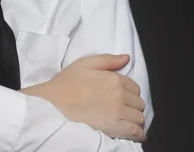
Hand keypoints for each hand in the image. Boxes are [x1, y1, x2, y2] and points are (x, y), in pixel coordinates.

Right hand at [21, 54, 145, 142]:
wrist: (54, 102)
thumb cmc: (67, 82)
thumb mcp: (86, 63)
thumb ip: (108, 60)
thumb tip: (127, 58)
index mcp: (114, 78)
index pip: (135, 88)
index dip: (130, 93)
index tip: (123, 97)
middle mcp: (119, 94)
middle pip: (139, 103)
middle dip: (133, 106)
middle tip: (124, 109)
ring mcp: (117, 111)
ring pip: (139, 118)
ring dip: (135, 120)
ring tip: (128, 121)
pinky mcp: (113, 127)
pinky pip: (135, 132)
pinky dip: (138, 134)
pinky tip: (135, 134)